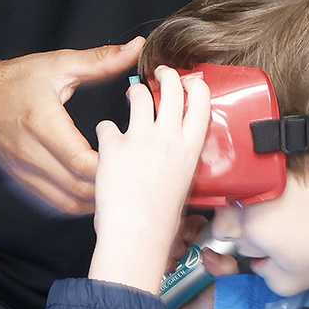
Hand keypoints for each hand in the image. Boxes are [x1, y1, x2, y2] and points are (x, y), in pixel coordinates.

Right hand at [0, 40, 143, 214]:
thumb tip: (135, 49)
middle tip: (135, 173)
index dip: (112, 164)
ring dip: (96, 199)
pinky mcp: (23, 182)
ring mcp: (25, 172)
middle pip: (79, 187)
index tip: (133, 154)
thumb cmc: (13, 81)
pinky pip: (55, 204)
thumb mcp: (57, 64)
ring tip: (119, 184)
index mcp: (41, 122)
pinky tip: (94, 192)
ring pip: (69, 202)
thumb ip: (99, 61)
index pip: (82, 160)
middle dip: (110, 184)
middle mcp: (30, 152)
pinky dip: (78, 204)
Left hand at [86, 66, 212, 293]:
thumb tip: (176, 150)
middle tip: (159, 73)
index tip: (190, 81)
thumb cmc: (161, 220)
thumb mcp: (184, 184)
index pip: (202, 102)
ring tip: (132, 96)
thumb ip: (180, 159)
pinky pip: (107, 125)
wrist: (137, 234)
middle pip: (172, 89)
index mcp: (190, 148)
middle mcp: (168, 138)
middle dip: (166, 75)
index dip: (196, 85)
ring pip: (140, 96)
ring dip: (135, 93)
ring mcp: (140, 139)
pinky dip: (106, 130)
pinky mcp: (113, 146)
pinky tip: (106, 139)